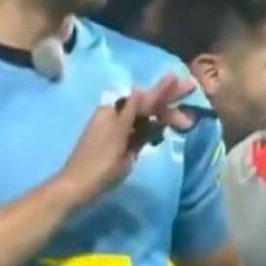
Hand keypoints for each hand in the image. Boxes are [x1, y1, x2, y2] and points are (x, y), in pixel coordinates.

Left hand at [53, 74, 196, 205]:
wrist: (76, 187)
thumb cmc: (99, 165)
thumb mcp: (118, 140)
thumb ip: (131, 115)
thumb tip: (140, 89)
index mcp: (114, 112)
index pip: (144, 97)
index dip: (163, 89)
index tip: (179, 78)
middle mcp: (114, 115)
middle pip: (145, 103)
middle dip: (167, 99)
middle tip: (189, 87)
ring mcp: (115, 128)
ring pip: (143, 116)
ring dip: (162, 115)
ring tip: (183, 119)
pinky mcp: (116, 141)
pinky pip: (137, 128)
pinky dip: (150, 127)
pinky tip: (162, 128)